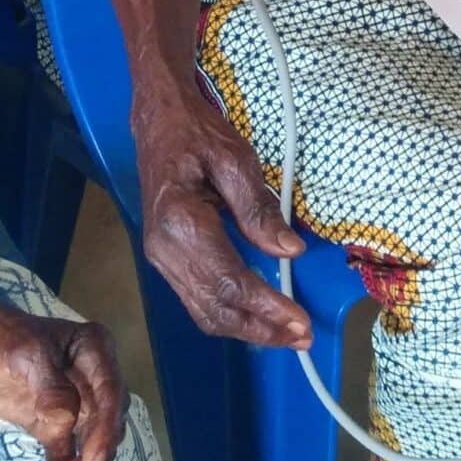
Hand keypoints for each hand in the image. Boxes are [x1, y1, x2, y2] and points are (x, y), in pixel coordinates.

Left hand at [0, 298, 125, 460]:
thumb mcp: (24, 354)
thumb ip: (49, 387)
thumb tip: (67, 424)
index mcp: (95, 352)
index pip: (111, 394)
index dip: (105, 431)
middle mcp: (94, 382)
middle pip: (105, 429)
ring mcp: (76, 407)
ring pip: (86, 450)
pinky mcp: (54, 427)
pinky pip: (61, 457)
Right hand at [134, 85, 311, 348]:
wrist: (158, 121)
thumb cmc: (197, 134)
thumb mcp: (235, 160)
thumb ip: (259, 210)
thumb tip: (289, 251)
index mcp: (181, 223)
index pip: (229, 281)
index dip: (266, 307)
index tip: (300, 322)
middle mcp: (164, 250)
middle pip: (215, 307)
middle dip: (261, 329)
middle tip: (302, 338)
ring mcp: (160, 258)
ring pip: (204, 311)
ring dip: (247, 329)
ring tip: (286, 335)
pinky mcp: (165, 259)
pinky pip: (198, 299)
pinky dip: (229, 315)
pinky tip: (258, 317)